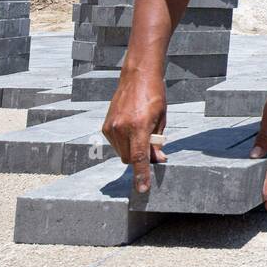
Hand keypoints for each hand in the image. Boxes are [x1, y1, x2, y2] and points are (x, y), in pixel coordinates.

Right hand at [102, 71, 168, 193]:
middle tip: (153, 148)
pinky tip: (132, 129)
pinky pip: (116, 145)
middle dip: (141, 160)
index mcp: (138, 127)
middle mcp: (121, 128)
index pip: (140, 158)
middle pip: (130, 159)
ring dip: (133, 151)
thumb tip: (157, 161)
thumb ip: (157, 142)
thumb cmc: (154, 96)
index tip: (142, 189)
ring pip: (122, 153)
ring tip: (142, 133)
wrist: (137, 77)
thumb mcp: (161, 120)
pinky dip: (125, 143)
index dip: (142, 175)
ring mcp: (111, 128)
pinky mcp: (105, 127)